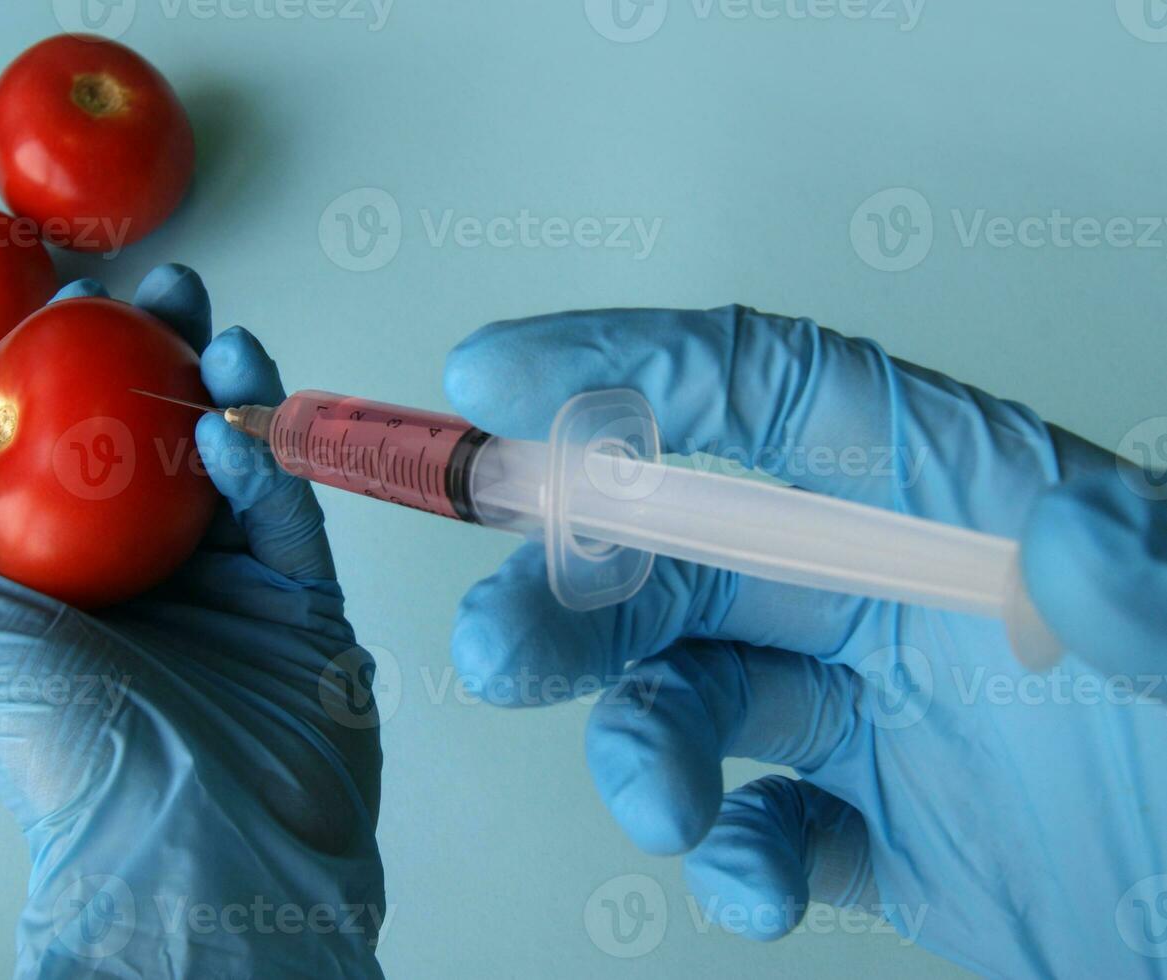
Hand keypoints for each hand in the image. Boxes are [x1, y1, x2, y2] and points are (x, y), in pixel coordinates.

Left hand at [0, 265, 385, 978]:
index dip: (78, 368)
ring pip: (241, 468)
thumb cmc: (56, 731)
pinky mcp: (307, 610)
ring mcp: (235, 594)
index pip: (78, 450)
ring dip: (231, 395)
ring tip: (220, 340)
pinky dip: (268, 469)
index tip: (80, 303)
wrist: (184, 832)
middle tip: (173, 297)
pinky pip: (291, 521)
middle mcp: (152, 581)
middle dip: (169, 357)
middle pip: (166, 441)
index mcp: (71, 582)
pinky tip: (236, 432)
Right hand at [444, 306, 1166, 976]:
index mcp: (964, 501)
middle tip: (497, 645)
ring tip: (660, 805)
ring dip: (640, 743)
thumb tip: (1068, 528)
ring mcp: (878, 710)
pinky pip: (762, 823)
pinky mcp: (877, 824)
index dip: (630, 368)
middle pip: (689, 552)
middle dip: (575, 593)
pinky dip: (730, 857)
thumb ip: (1145, 596)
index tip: (499, 381)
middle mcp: (899, 591)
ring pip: (694, 691)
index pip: (770, 390)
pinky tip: (756, 886)